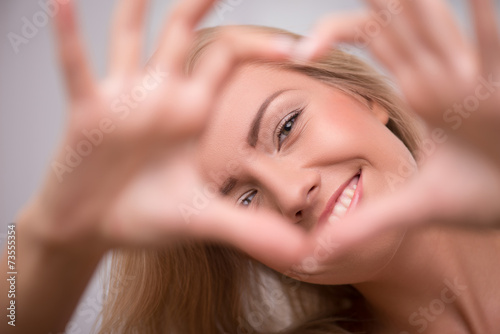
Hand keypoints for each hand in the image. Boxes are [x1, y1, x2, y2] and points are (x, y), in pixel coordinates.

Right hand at [20, 0, 307, 269]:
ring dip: (137, 4)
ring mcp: (123, 98)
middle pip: (185, 31)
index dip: (260, 44)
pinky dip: (67, 37)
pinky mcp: (87, 112)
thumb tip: (300, 252)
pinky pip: (76, 68)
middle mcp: (161, 94)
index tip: (295, 44)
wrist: (95, 230)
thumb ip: (250, 227)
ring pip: (131, 35)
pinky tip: (59, 3)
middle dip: (203, 0)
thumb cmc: (147, 217)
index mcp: (192, 110)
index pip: (227, 57)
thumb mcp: (203, 218)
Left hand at [293, 0, 499, 247]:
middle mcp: (441, 72)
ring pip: (438, 13)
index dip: (334, 31)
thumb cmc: (480, 199)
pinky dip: (484, 12)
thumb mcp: (415, 209)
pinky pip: (492, 34)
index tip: (300, 51)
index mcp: (416, 88)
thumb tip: (314, 255)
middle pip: (401, 9)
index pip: (369, 37)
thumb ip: (367, 222)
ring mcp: (473, 73)